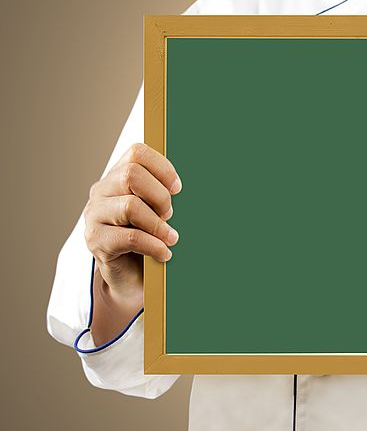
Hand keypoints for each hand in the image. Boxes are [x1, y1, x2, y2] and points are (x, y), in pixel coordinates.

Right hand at [83, 143, 180, 341]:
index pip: (137, 153)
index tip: (178, 189)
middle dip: (160, 196)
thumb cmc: (151, 237)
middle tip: (170, 215)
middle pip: (131, 175)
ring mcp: (94, 216)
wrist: (131, 278)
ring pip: (130, 206)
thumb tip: (209, 179)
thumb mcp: (160, 211)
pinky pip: (130, 237)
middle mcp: (101, 191)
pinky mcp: (96, 241)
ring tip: (171, 237)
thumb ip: (169, 194)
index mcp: (117, 176)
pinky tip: (164, 253)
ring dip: (159, 224)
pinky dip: (154, 245)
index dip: (163, 168)